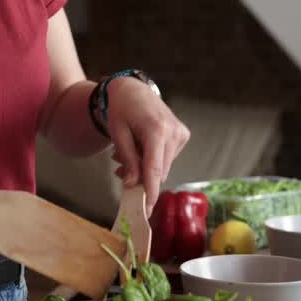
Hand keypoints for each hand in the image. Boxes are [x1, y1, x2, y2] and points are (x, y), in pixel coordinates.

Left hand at [104, 78, 189, 214]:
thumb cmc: (121, 109)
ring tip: (126, 155)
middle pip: (159, 171)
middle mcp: (173, 132)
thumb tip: (133, 184)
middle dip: (140, 178)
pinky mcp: (182, 135)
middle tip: (120, 172)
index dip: (150, 192)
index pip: (154, 169)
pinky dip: (152, 160)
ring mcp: (180, 134)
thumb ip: (127, 158)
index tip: (147, 211)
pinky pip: (166, 158)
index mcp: (156, 129)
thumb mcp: (117, 133)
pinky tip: (140, 147)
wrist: (133, 90)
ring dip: (144, 168)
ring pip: (162, 167)